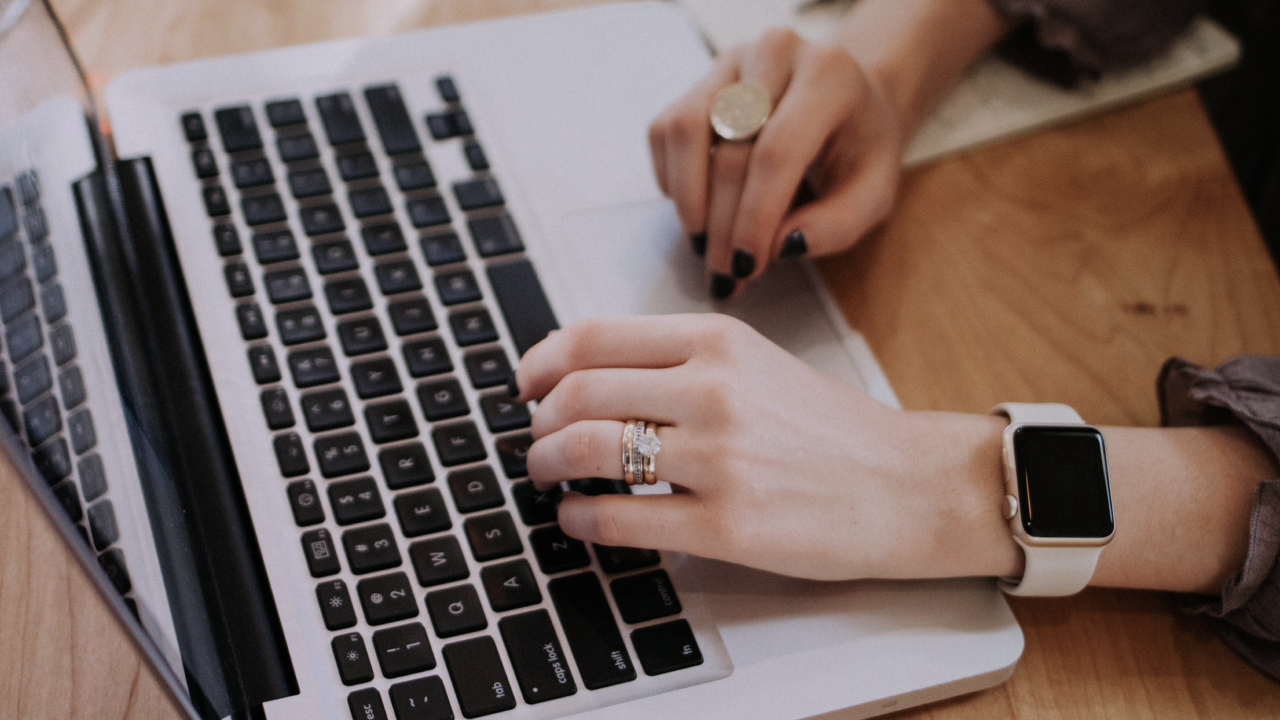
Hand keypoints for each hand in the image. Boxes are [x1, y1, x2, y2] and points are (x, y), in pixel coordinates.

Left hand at [514, 315, 1018, 580]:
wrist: (908, 485)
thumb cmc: (832, 430)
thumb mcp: (757, 364)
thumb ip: (680, 361)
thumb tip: (589, 375)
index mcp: (718, 341)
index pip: (593, 336)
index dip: (541, 361)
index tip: (525, 383)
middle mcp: (714, 390)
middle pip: (577, 392)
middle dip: (537, 421)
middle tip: (535, 439)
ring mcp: (719, 458)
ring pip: (586, 450)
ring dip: (546, 466)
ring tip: (547, 477)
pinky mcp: (727, 525)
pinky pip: (618, 519)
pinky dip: (578, 520)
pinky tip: (578, 521)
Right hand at [648, 29, 903, 298]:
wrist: (846, 99)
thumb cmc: (858, 147)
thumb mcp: (873, 193)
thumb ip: (837, 225)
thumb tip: (781, 247)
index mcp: (829, 76)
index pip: (777, 151)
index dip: (755, 216)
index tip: (747, 266)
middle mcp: (775, 54)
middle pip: (729, 149)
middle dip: (722, 225)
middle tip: (725, 274)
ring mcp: (731, 62)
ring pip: (684, 131)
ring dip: (688, 200)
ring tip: (704, 244)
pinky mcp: (700, 80)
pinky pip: (665, 131)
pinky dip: (673, 179)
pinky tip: (699, 208)